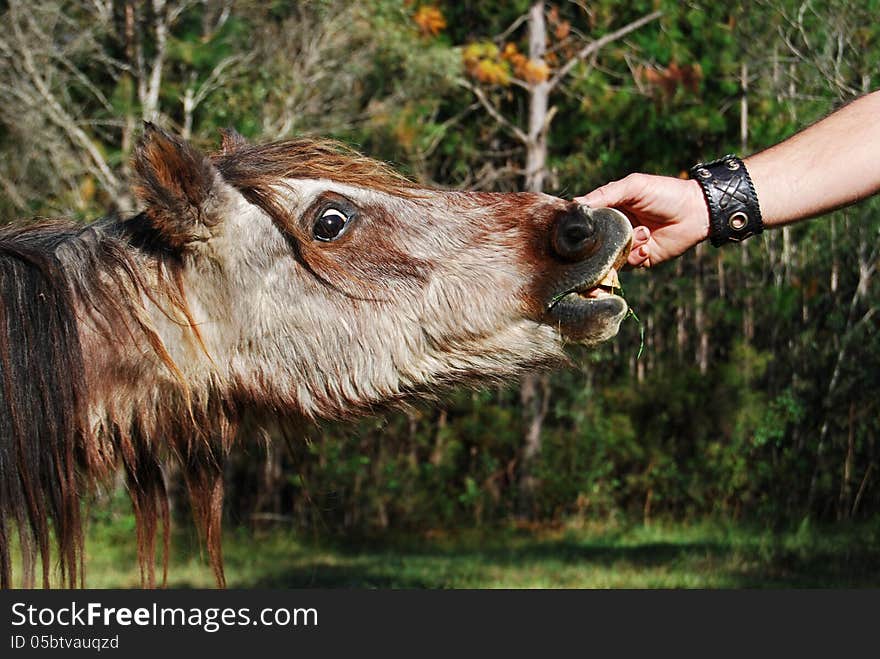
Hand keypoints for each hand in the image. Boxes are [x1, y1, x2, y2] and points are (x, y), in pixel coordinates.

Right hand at [575, 173, 709, 267]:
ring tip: (644, 234)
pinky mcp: (640, 259)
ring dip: (625, 247)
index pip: (586, 222)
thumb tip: (575, 205)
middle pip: (594, 243)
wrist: (697, 212)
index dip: (581, 226)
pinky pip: (627, 265)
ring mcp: (626, 245)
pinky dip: (635, 256)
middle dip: (601, 242)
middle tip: (612, 237)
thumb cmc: (665, 193)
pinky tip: (648, 246)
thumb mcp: (633, 187)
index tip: (577, 229)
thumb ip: (605, 194)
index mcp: (610, 210)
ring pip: (609, 256)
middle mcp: (615, 229)